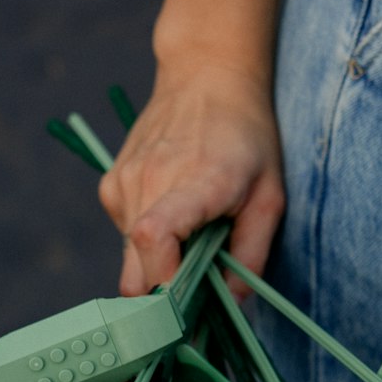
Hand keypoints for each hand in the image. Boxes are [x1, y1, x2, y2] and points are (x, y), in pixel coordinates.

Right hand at [98, 63, 284, 296]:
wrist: (206, 76)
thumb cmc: (247, 138)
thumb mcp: (270, 196)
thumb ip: (252, 254)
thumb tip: (232, 303)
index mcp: (194, 182)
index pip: (153, 238)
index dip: (164, 282)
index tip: (186, 304)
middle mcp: (148, 181)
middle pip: (135, 272)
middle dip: (163, 297)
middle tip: (195, 296)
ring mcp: (124, 183)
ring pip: (129, 262)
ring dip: (158, 268)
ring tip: (191, 241)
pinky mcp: (111, 186)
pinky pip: (124, 239)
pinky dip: (146, 244)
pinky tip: (172, 217)